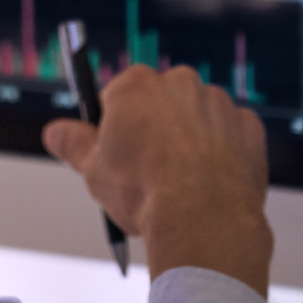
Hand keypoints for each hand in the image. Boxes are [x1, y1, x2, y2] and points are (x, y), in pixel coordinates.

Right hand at [42, 64, 273, 296]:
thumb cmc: (144, 193)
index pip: (118, 96)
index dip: (116, 127)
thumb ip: (72, 142)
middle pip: (160, 101)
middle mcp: (179, 82)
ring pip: (198, 116)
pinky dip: (223, 151)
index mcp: (136, 85)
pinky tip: (210, 180)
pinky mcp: (247, 126)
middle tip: (149, 169)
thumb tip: (54, 132)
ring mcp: (217, 102)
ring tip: (183, 181)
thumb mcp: (92, 169)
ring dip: (190, 138)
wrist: (202, 220)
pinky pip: (231, 133)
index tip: (119, 151)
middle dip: (155, 127)